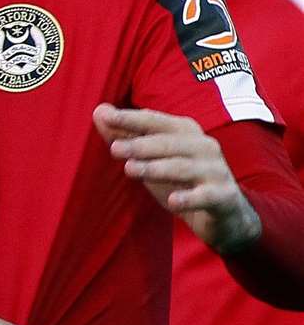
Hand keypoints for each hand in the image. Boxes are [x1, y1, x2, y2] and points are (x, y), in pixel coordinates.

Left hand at [93, 104, 261, 250]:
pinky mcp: (223, 197)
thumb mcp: (151, 159)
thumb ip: (126, 136)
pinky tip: (172, 201)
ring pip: (183, 167)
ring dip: (156, 168)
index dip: (131, 118)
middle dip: (140, 145)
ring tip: (130, 169)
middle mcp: (204, 147)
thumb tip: (99, 111)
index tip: (105, 116)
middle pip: (169, 143)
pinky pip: (205, 196)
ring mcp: (216, 171)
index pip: (155, 121)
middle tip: (114, 149)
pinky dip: (189, 198)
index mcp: (186, 132)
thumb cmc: (181, 179)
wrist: (225, 213)